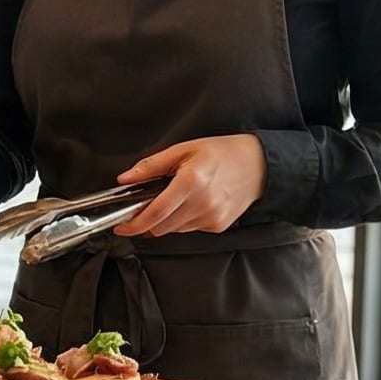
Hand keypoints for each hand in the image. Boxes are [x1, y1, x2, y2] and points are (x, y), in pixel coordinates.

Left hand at [111, 135, 266, 237]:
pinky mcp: (218, 226)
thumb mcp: (184, 149)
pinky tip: (193, 203)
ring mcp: (212, 217)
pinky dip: (184, 220)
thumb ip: (152, 166)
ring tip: (176, 199)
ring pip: (174, 230)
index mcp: (191, 181)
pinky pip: (190, 229)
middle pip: (161, 226)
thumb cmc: (222, 153)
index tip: (122, 227)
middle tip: (144, 208)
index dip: (134, 224)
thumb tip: (125, 179)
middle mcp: (202, 203)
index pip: (155, 212)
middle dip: (147, 222)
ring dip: (166, 220)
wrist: (259, 165)